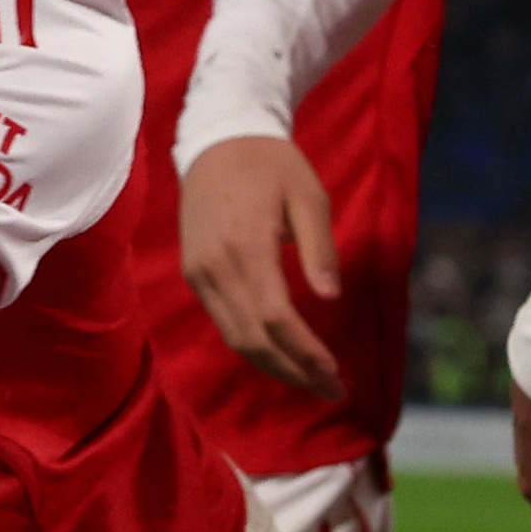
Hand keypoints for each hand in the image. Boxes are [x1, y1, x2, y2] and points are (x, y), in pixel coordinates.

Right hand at [178, 136, 345, 397]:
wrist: (219, 141)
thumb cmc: (273, 166)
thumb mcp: (309, 197)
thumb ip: (319, 248)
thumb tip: (329, 298)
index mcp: (246, 245)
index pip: (276, 317)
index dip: (306, 352)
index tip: (337, 375)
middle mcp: (215, 265)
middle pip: (253, 337)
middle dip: (294, 371)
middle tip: (332, 390)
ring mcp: (199, 271)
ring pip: (234, 336)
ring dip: (273, 365)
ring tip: (310, 381)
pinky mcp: (193, 272)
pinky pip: (222, 320)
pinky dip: (252, 344)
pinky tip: (279, 352)